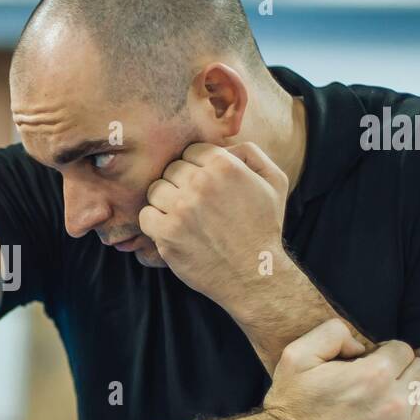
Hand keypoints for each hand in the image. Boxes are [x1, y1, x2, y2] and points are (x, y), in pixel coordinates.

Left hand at [139, 141, 288, 310]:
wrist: (254, 275)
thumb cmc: (263, 228)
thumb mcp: (274, 182)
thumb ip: (251, 153)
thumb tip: (224, 144)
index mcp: (224, 166)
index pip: (191, 151)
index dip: (196, 167)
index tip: (203, 185)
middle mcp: (201, 183)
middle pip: (171, 169)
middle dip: (181, 184)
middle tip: (195, 204)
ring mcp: (181, 209)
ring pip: (155, 190)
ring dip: (166, 201)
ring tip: (183, 216)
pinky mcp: (166, 234)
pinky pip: (145, 215)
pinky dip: (154, 222)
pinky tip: (172, 229)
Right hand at [264, 318, 419, 419]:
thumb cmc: (290, 405)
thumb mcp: (296, 355)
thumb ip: (331, 332)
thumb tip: (362, 344)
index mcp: (371, 375)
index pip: (403, 349)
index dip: (386, 353)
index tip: (372, 365)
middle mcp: (393, 403)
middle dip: (407, 370)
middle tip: (386, 381)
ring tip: (407, 396)